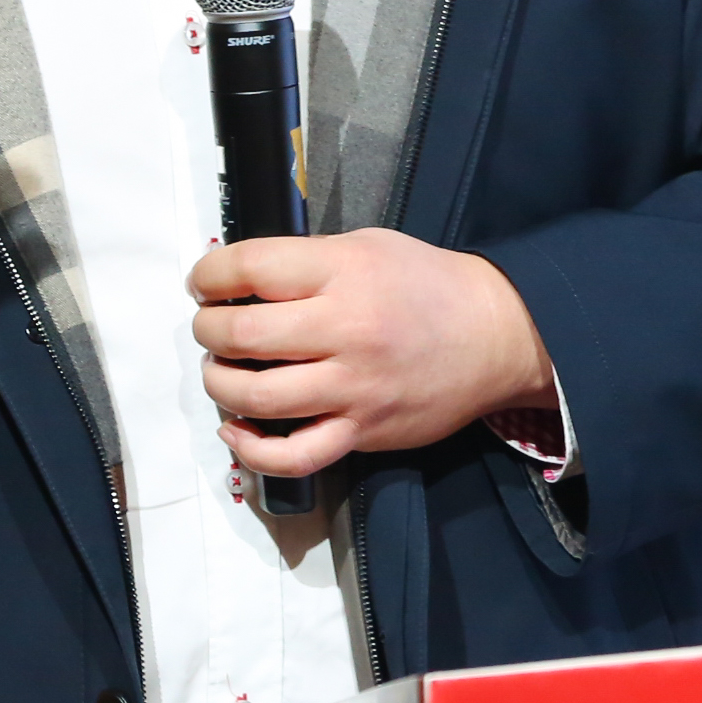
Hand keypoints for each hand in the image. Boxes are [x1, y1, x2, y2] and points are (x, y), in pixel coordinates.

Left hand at [189, 229, 556, 474]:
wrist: (497, 336)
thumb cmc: (430, 287)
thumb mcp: (370, 246)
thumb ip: (309, 261)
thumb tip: (241, 280)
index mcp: (346, 271)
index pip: (250, 268)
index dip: (210, 274)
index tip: (204, 282)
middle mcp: (347, 328)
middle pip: (241, 334)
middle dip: (208, 328)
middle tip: (211, 324)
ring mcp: (353, 386)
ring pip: (255, 397)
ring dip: (219, 383)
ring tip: (222, 370)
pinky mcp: (361, 431)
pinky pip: (292, 456)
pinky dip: (250, 449)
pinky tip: (237, 428)